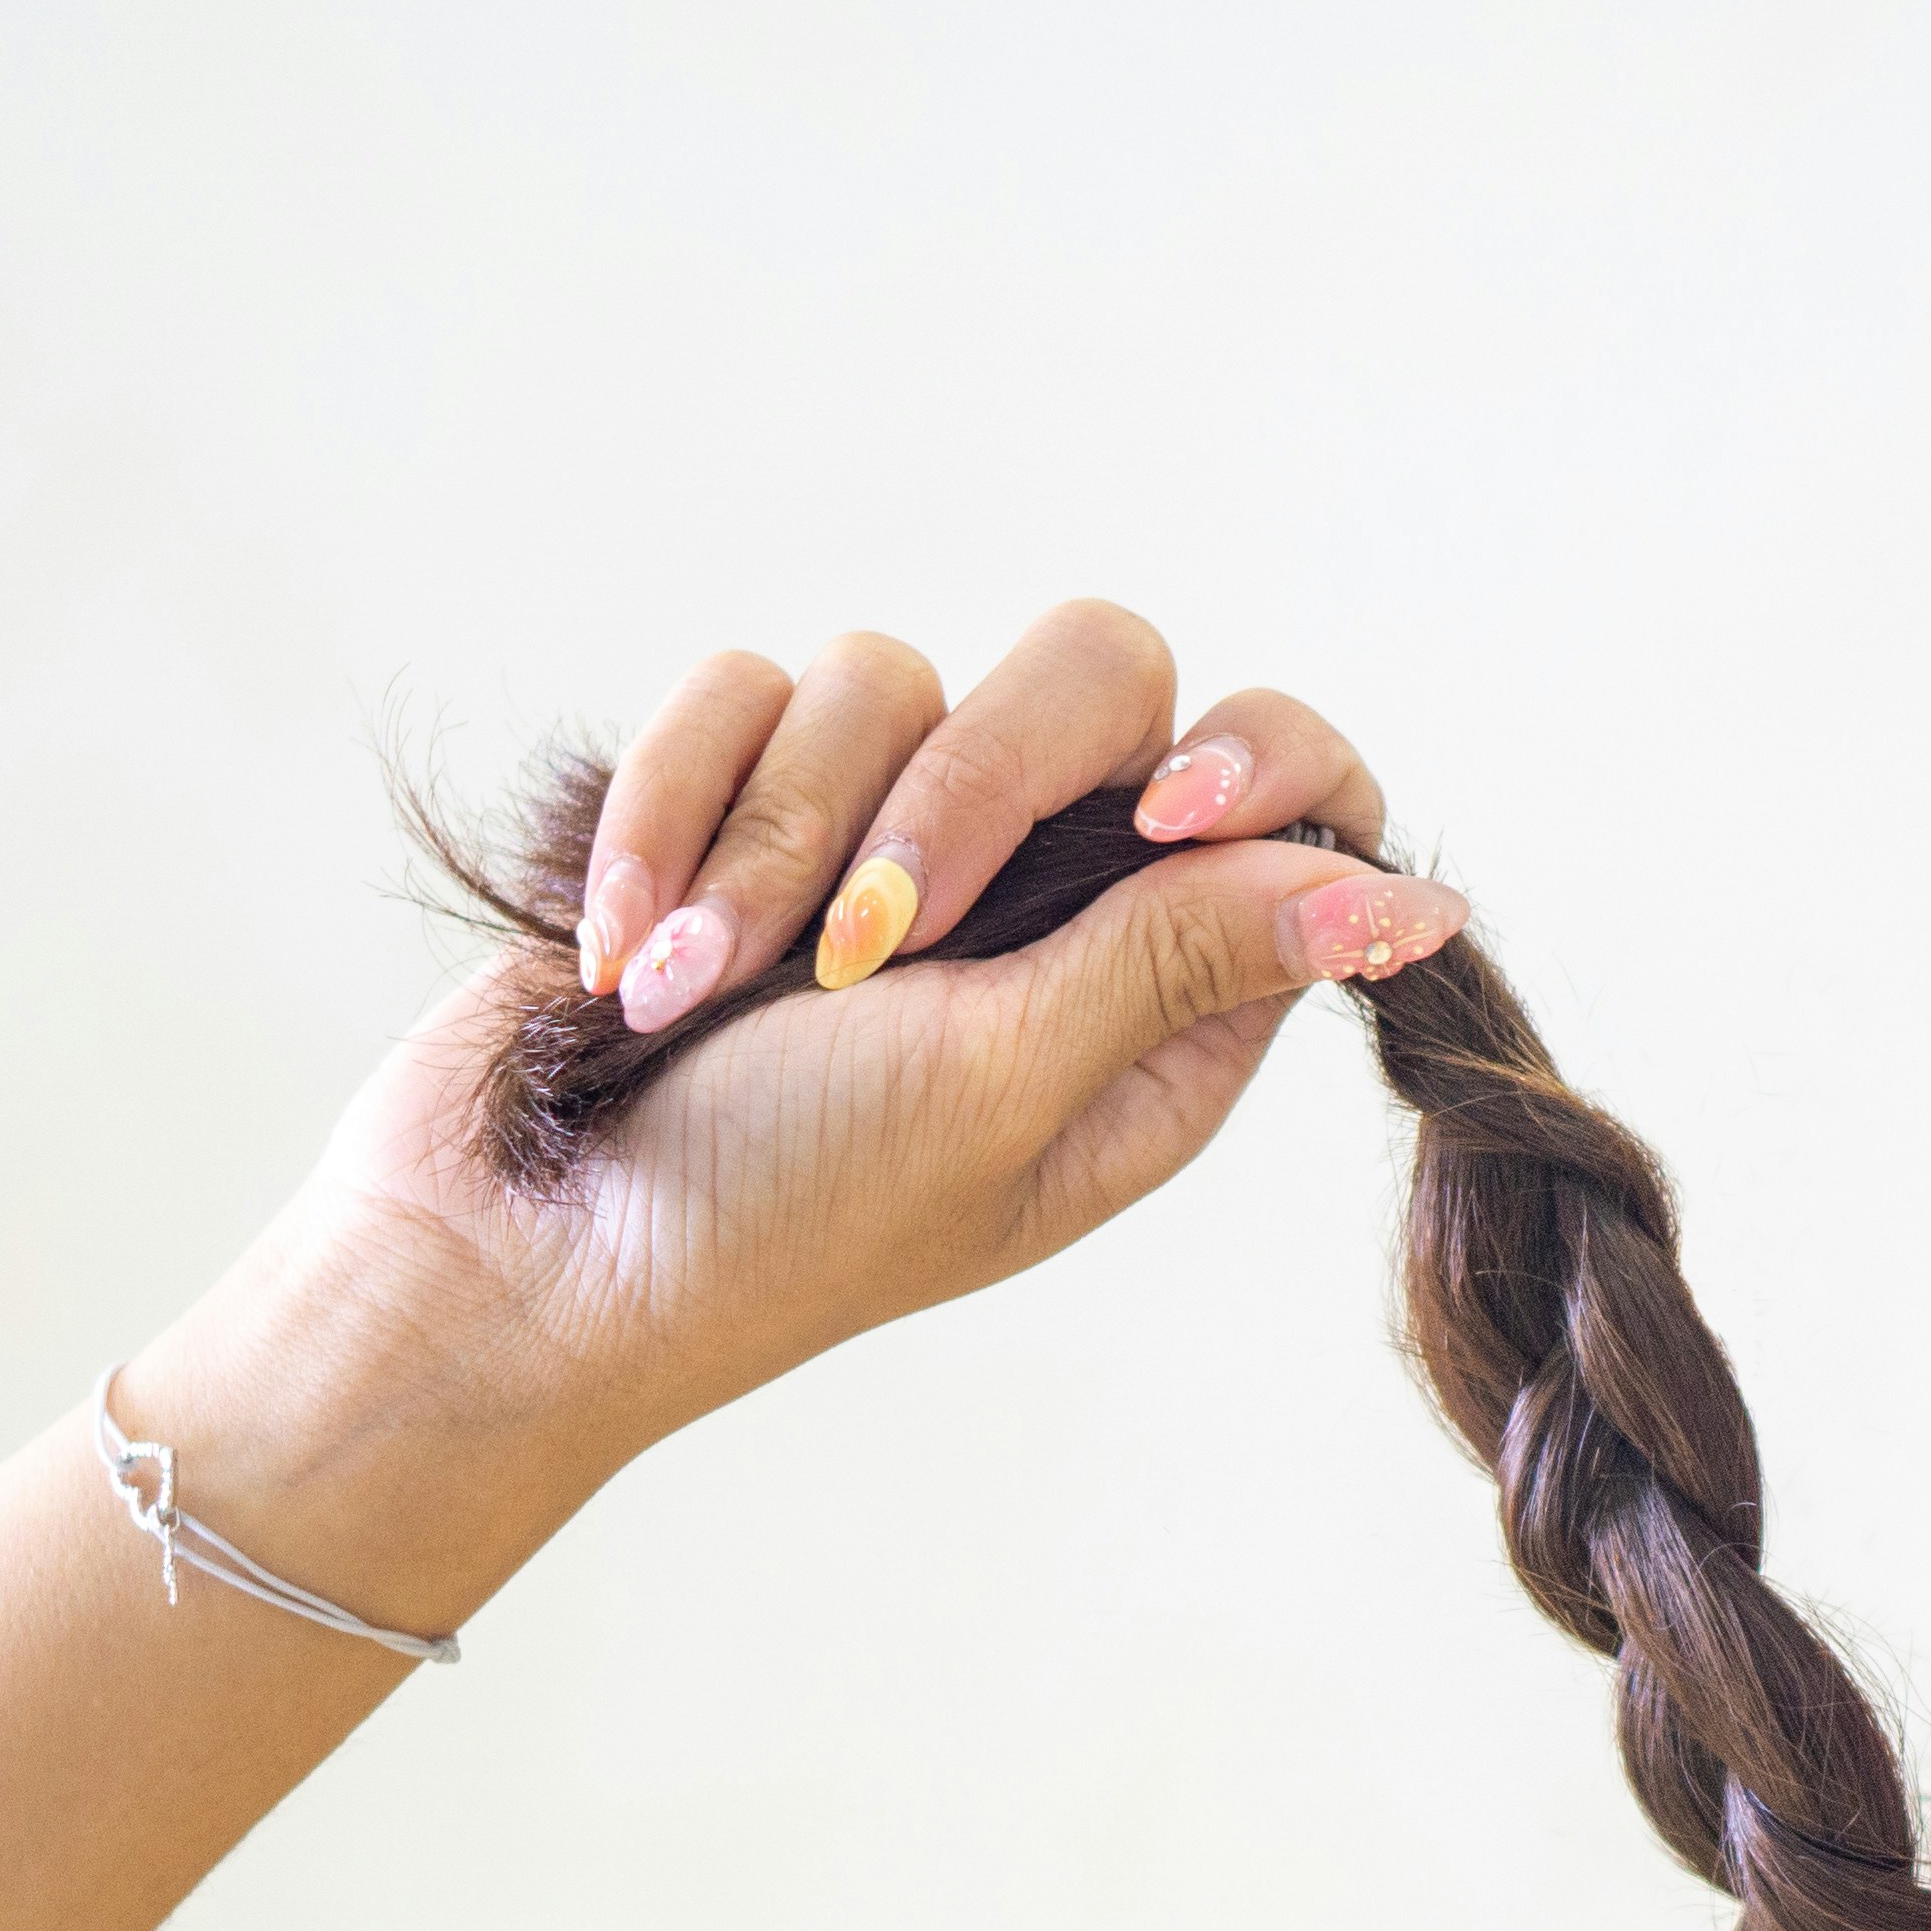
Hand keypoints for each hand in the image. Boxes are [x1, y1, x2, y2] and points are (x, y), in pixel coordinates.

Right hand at [177, 599, 1460, 1490]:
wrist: (508, 1255)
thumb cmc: (773, 1210)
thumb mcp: (1006, 1085)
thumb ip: (1187, 954)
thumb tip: (1421, 902)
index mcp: (1153, 1008)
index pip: (1290, 801)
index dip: (1254, 766)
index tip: (1169, 810)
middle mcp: (1039, 910)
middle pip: (1097, 679)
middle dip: (967, 787)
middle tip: (874, 940)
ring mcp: (882, 849)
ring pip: (888, 674)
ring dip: (779, 837)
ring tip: (705, 989)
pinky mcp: (736, 801)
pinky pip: (739, 690)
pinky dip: (672, 809)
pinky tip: (622, 950)